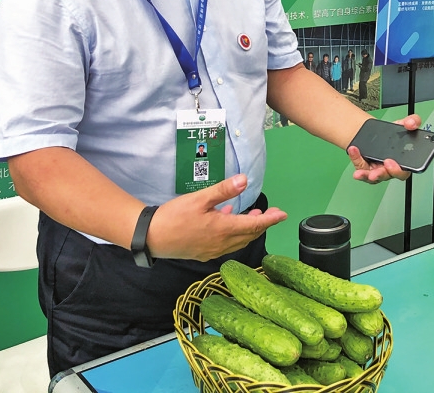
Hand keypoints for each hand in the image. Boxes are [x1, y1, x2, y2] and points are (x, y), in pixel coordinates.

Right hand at [145, 174, 286, 260]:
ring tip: (254, 215)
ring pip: (239, 241)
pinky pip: (227, 245)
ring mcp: (213, 251)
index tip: (283, 215)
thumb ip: (223, 190)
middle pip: (249, 235)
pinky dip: (235, 234)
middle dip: (263, 224)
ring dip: (249, 230)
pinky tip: (228, 221)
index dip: (271, 220)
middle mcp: (222, 243)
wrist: (151, 237)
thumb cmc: (174, 216)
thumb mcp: (200, 199)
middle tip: (272, 213)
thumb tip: (245, 180)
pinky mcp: (203, 253)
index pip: (255, 225)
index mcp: (224, 229)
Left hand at [347, 114, 420, 182]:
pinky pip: (360, 167)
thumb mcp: (404, 125)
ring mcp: (377, 170)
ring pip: (372, 177)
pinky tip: (353, 151)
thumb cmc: (393, 134)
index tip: (390, 162)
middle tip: (376, 170)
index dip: (398, 170)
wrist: (377, 132)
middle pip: (387, 176)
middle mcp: (390, 169)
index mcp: (403, 163)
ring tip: (359, 172)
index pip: (404, 172)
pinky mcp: (365, 168)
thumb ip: (413, 121)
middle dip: (381, 174)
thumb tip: (412, 124)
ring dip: (365, 175)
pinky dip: (355, 159)